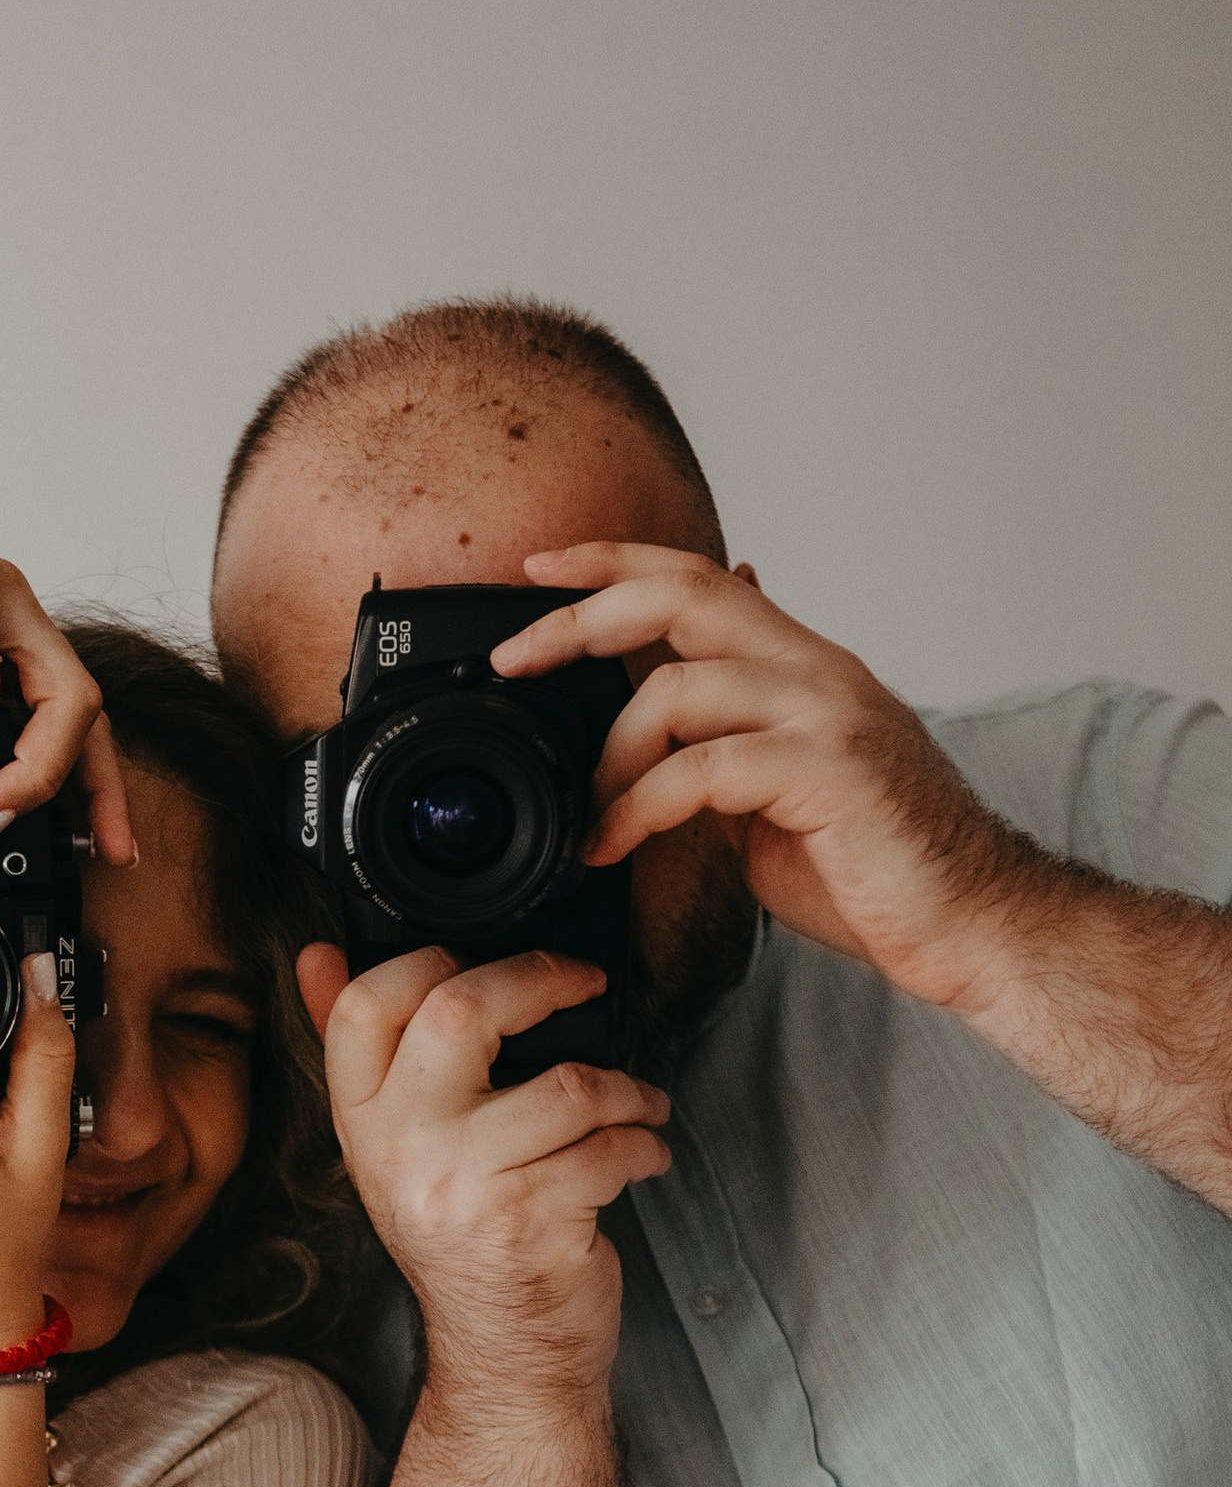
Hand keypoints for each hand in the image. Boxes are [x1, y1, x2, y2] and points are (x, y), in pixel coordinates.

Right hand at [299, 942, 671, 1406]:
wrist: (504, 1357)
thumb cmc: (467, 1242)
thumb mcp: (401, 1149)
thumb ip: (367, 1054)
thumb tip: (318, 958)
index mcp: (362, 1124)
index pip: (360, 1007)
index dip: (427, 961)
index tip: (478, 958)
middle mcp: (399, 1152)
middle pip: (460, 1012)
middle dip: (543, 979)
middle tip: (582, 983)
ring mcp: (461, 1189)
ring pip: (567, 1085)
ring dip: (626, 1088)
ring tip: (635, 1103)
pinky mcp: (527, 1223)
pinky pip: (607, 1147)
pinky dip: (643, 1144)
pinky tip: (639, 1154)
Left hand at [498, 542, 1022, 1009]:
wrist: (971, 924)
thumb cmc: (873, 869)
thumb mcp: (774, 791)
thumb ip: (721, 739)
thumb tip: (666, 699)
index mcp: (802, 667)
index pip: (697, 576)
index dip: (612, 562)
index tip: (538, 570)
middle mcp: (818, 672)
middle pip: (682, 595)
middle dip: (581, 619)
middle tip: (514, 661)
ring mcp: (828, 715)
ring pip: (680, 686)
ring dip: (609, 755)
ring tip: (588, 816)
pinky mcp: (830, 772)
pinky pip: (701, 768)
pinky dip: (638, 809)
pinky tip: (612, 846)